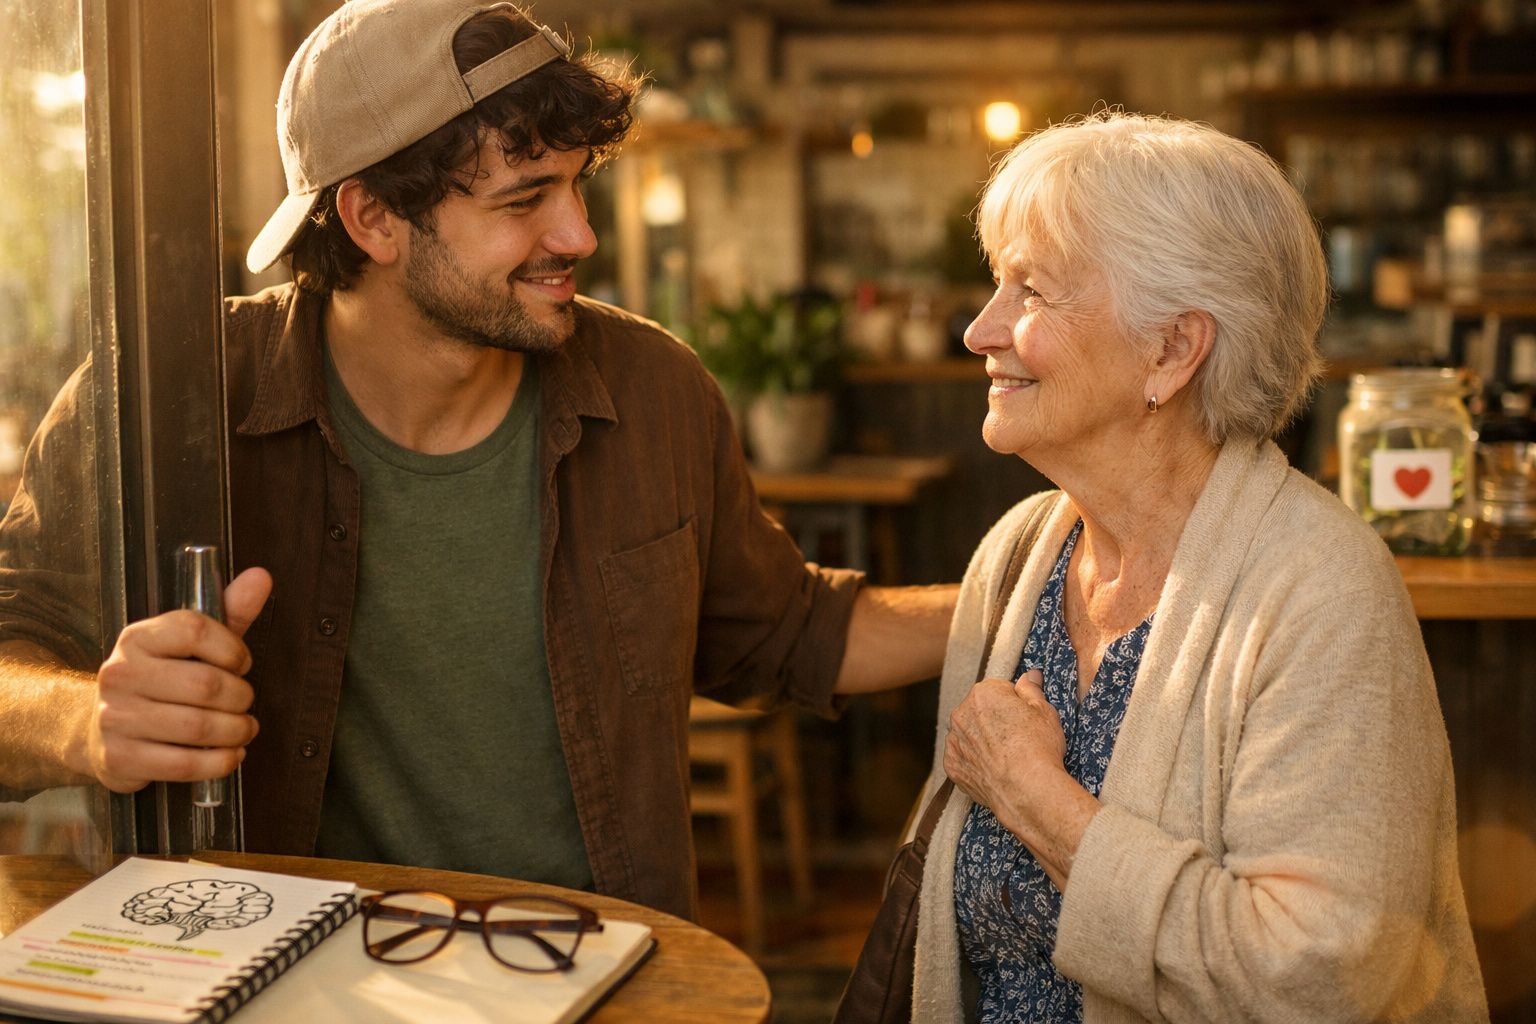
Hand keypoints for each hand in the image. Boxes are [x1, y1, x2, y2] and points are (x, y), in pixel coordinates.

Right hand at [86, 567, 272, 792]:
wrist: (99, 727)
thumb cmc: (160, 680)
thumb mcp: (191, 643)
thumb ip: (229, 611)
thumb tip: (261, 577)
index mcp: (139, 638)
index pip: (196, 630)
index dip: (233, 649)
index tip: (242, 663)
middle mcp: (121, 674)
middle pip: (206, 685)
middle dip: (241, 697)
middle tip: (245, 702)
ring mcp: (116, 717)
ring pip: (199, 728)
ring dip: (236, 732)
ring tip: (244, 729)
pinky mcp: (120, 758)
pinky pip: (184, 765)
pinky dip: (220, 762)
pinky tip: (230, 754)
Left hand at [944, 669, 1067, 821]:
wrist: (1027, 790)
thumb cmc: (1038, 748)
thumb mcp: (1044, 712)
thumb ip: (1031, 690)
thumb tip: (1030, 675)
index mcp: (983, 693)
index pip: (999, 691)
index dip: (1016, 705)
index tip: (1025, 720)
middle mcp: (961, 713)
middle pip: (980, 711)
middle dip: (995, 721)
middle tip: (1018, 739)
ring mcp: (953, 741)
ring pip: (970, 735)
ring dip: (983, 741)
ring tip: (1006, 757)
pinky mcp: (951, 766)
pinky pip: (963, 758)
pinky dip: (975, 762)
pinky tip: (994, 770)